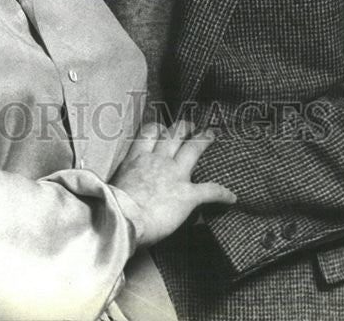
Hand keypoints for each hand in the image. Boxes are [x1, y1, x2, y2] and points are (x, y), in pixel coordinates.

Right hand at [110, 121, 234, 246]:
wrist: (123, 219)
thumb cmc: (111, 206)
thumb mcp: (113, 184)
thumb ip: (121, 179)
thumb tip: (117, 187)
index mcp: (137, 158)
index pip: (150, 133)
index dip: (159, 128)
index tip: (163, 127)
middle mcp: (157, 161)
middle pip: (173, 135)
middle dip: (184, 127)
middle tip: (191, 124)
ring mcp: (174, 175)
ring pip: (193, 149)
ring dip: (203, 141)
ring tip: (211, 134)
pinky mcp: (187, 194)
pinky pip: (210, 190)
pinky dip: (222, 193)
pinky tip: (231, 197)